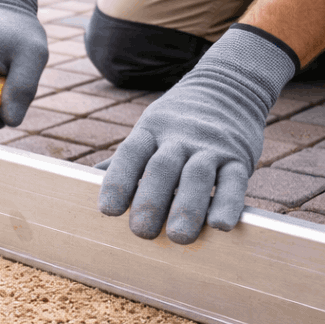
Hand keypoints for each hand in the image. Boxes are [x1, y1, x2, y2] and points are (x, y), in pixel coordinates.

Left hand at [98, 25, 297, 242]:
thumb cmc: (176, 122)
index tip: (107, 211)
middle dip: (150, 202)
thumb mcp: (148, 131)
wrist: (230, 87)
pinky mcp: (239, 157)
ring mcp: (210, 146)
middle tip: (141, 232)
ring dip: (187, 207)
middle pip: (162, 167)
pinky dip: (228, 203)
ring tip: (178, 237)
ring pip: (197, 175)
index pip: (130, 154)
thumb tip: (84, 183)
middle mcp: (179, 137)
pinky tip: (220, 225)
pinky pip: (235, 181)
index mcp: (150, 130)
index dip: (118, 182)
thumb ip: (124, 160)